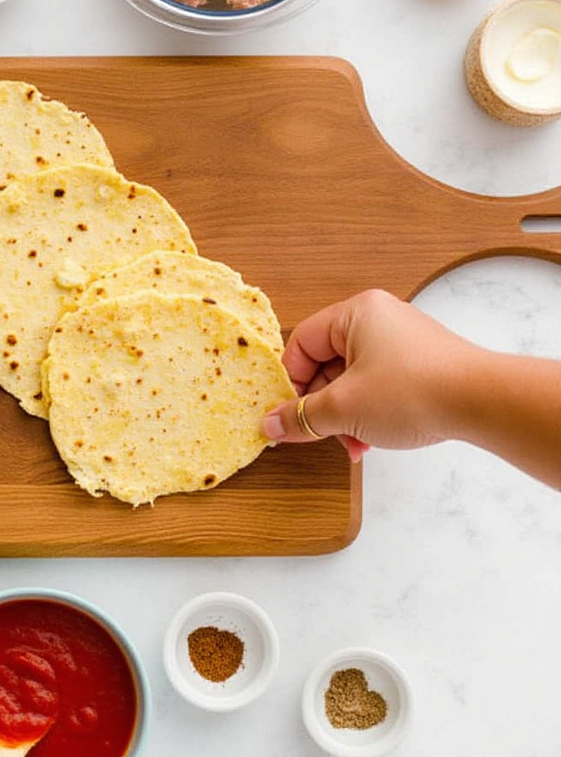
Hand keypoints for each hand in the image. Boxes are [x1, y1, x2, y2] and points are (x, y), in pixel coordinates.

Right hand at [262, 289, 473, 459]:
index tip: (288, 413)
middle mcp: (378, 319)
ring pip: (352, 380)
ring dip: (345, 416)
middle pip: (326, 363)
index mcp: (355, 313)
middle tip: (319, 434)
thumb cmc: (415, 391)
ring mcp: (401, 342)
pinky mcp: (419, 364)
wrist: (485, 403)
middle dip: (322, 406)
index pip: (301, 343)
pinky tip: (372, 439)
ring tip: (353, 443)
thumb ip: (302, 417)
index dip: (290, 381)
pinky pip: (377, 386)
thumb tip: (270, 424)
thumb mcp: (345, 408)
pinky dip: (369, 412)